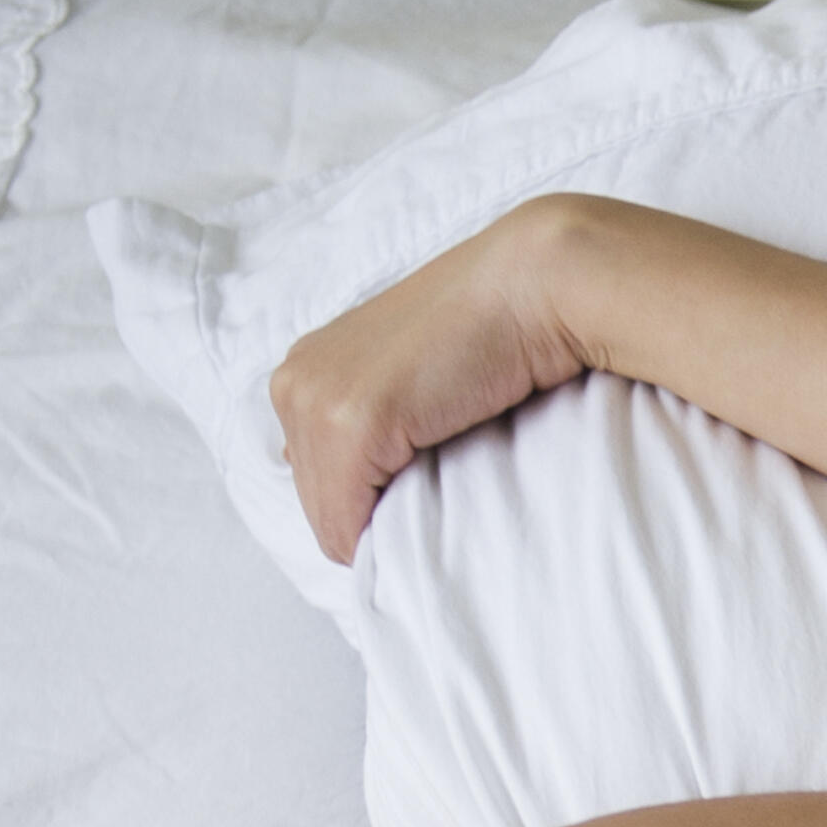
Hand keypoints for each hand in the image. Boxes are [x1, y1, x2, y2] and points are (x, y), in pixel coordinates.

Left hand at [266, 196, 616, 564]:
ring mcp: (315, 403)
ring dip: (388, 528)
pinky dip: (391, 536)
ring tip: (448, 492)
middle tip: (445, 493)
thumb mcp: (418, 378)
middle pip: (317, 506)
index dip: (371, 501)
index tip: (427, 488)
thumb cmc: (491, 336)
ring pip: (331, 521)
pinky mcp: (351, 424)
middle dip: (376, 518)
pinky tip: (442, 503)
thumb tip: (365, 494)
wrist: (531, 290)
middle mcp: (294, 383)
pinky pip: (348, 522)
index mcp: (307, 371)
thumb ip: (381, 421)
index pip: (315, 481)